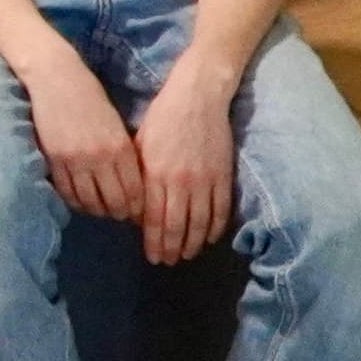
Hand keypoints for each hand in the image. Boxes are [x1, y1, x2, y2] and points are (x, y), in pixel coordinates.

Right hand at [25, 45, 144, 221]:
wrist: (56, 78)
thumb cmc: (90, 97)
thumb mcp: (115, 125)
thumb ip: (123, 154)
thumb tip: (128, 184)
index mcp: (121, 148)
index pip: (134, 192)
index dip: (135, 209)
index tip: (135, 212)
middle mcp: (100, 158)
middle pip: (113, 202)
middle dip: (117, 213)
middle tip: (117, 213)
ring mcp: (75, 160)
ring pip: (89, 202)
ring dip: (95, 210)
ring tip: (98, 208)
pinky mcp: (54, 159)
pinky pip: (66, 192)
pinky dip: (74, 201)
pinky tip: (78, 199)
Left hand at [130, 58, 240, 265]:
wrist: (198, 98)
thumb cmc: (161, 119)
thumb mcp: (139, 146)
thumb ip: (139, 179)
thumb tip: (136, 209)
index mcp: (157, 174)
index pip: (155, 219)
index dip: (154, 241)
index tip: (152, 256)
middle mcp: (182, 182)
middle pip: (178, 226)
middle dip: (171, 248)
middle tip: (167, 262)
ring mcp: (206, 181)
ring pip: (201, 223)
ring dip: (193, 243)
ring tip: (185, 255)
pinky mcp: (224, 176)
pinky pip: (221, 210)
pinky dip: (215, 228)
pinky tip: (209, 238)